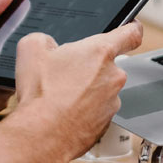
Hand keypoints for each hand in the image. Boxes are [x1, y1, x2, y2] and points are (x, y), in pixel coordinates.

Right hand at [12, 22, 143, 160]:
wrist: (42, 134)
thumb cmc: (41, 94)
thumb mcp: (30, 49)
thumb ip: (44, 38)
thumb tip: (47, 44)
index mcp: (100, 52)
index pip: (131, 33)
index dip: (132, 28)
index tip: (131, 29)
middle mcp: (113, 76)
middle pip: (107, 65)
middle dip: (88, 67)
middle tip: (64, 73)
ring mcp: (112, 101)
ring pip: (101, 89)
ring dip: (85, 90)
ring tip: (59, 97)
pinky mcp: (106, 123)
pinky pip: (96, 111)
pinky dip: (82, 110)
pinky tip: (62, 112)